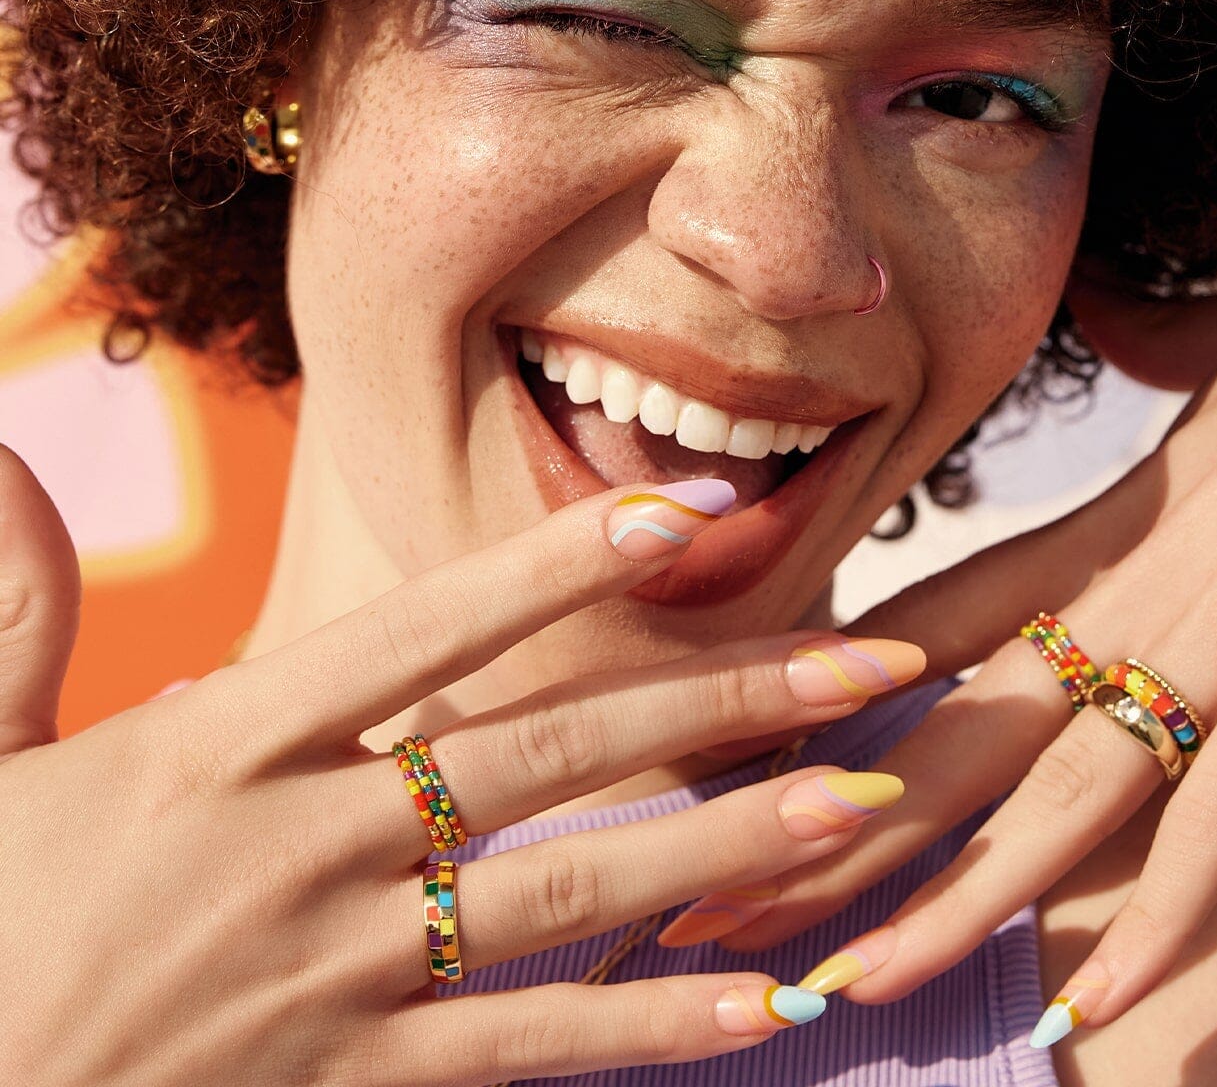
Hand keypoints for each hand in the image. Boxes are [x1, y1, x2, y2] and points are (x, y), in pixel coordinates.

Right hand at [2, 455, 922, 1083]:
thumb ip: (15, 599)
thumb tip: (9, 451)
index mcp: (216, 745)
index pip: (426, 627)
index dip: (559, 563)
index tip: (688, 516)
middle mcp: (295, 846)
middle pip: (548, 750)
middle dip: (722, 698)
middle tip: (868, 661)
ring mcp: (326, 977)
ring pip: (567, 894)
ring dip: (730, 844)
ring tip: (863, 804)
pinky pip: (519, 1056)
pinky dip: (647, 1028)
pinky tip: (767, 1007)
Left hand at [706, 161, 1216, 1034]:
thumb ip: (1161, 353)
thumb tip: (1123, 310)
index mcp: (1101, 523)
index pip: (926, 624)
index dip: (827, 700)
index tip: (738, 758)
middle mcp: (1130, 588)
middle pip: (949, 726)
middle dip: (834, 828)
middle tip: (716, 904)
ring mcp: (1216, 635)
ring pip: (1047, 796)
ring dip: (945, 904)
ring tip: (843, 989)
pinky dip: (1155, 923)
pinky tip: (1087, 1012)